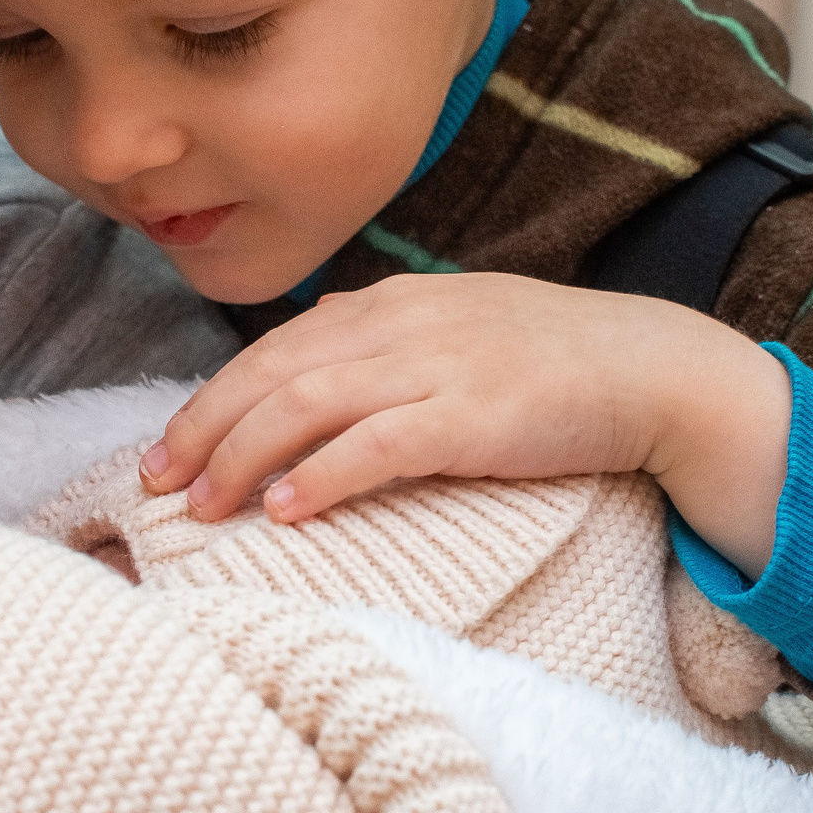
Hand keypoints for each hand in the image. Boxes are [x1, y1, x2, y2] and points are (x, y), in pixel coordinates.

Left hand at [140, 272, 792, 577]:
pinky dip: (323, 475)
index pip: (274, 350)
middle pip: (273, 374)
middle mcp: (403, 323)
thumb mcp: (454, 326)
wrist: (655, 370)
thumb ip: (380, 336)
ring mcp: (439, 365)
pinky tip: (285, 510)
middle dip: (204, 430)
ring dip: (245, 457)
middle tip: (158, 485)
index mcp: (391, 303)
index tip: (163, 452)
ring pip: (309, 405)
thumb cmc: (552, 361)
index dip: (210, 401)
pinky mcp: (476, 415)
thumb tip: (307, 349)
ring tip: (204, 507)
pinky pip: (380, 444)